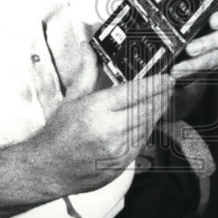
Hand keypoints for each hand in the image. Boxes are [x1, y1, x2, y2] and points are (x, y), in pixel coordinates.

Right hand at [28, 73, 173, 195]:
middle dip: (162, 96)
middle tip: (169, 87)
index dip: (155, 84)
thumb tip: (88, 48)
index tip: (166, 78)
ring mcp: (116, 149)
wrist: (47, 168)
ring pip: (147, 127)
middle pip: (146, 109)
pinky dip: (147, 130)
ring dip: (157, 113)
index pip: (134, 92)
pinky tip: (149, 121)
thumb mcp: (72, 98)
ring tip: (163, 101)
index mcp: (97, 109)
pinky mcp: (120, 164)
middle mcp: (109, 130)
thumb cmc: (58, 133)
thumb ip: (87, 72)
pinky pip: (141, 143)